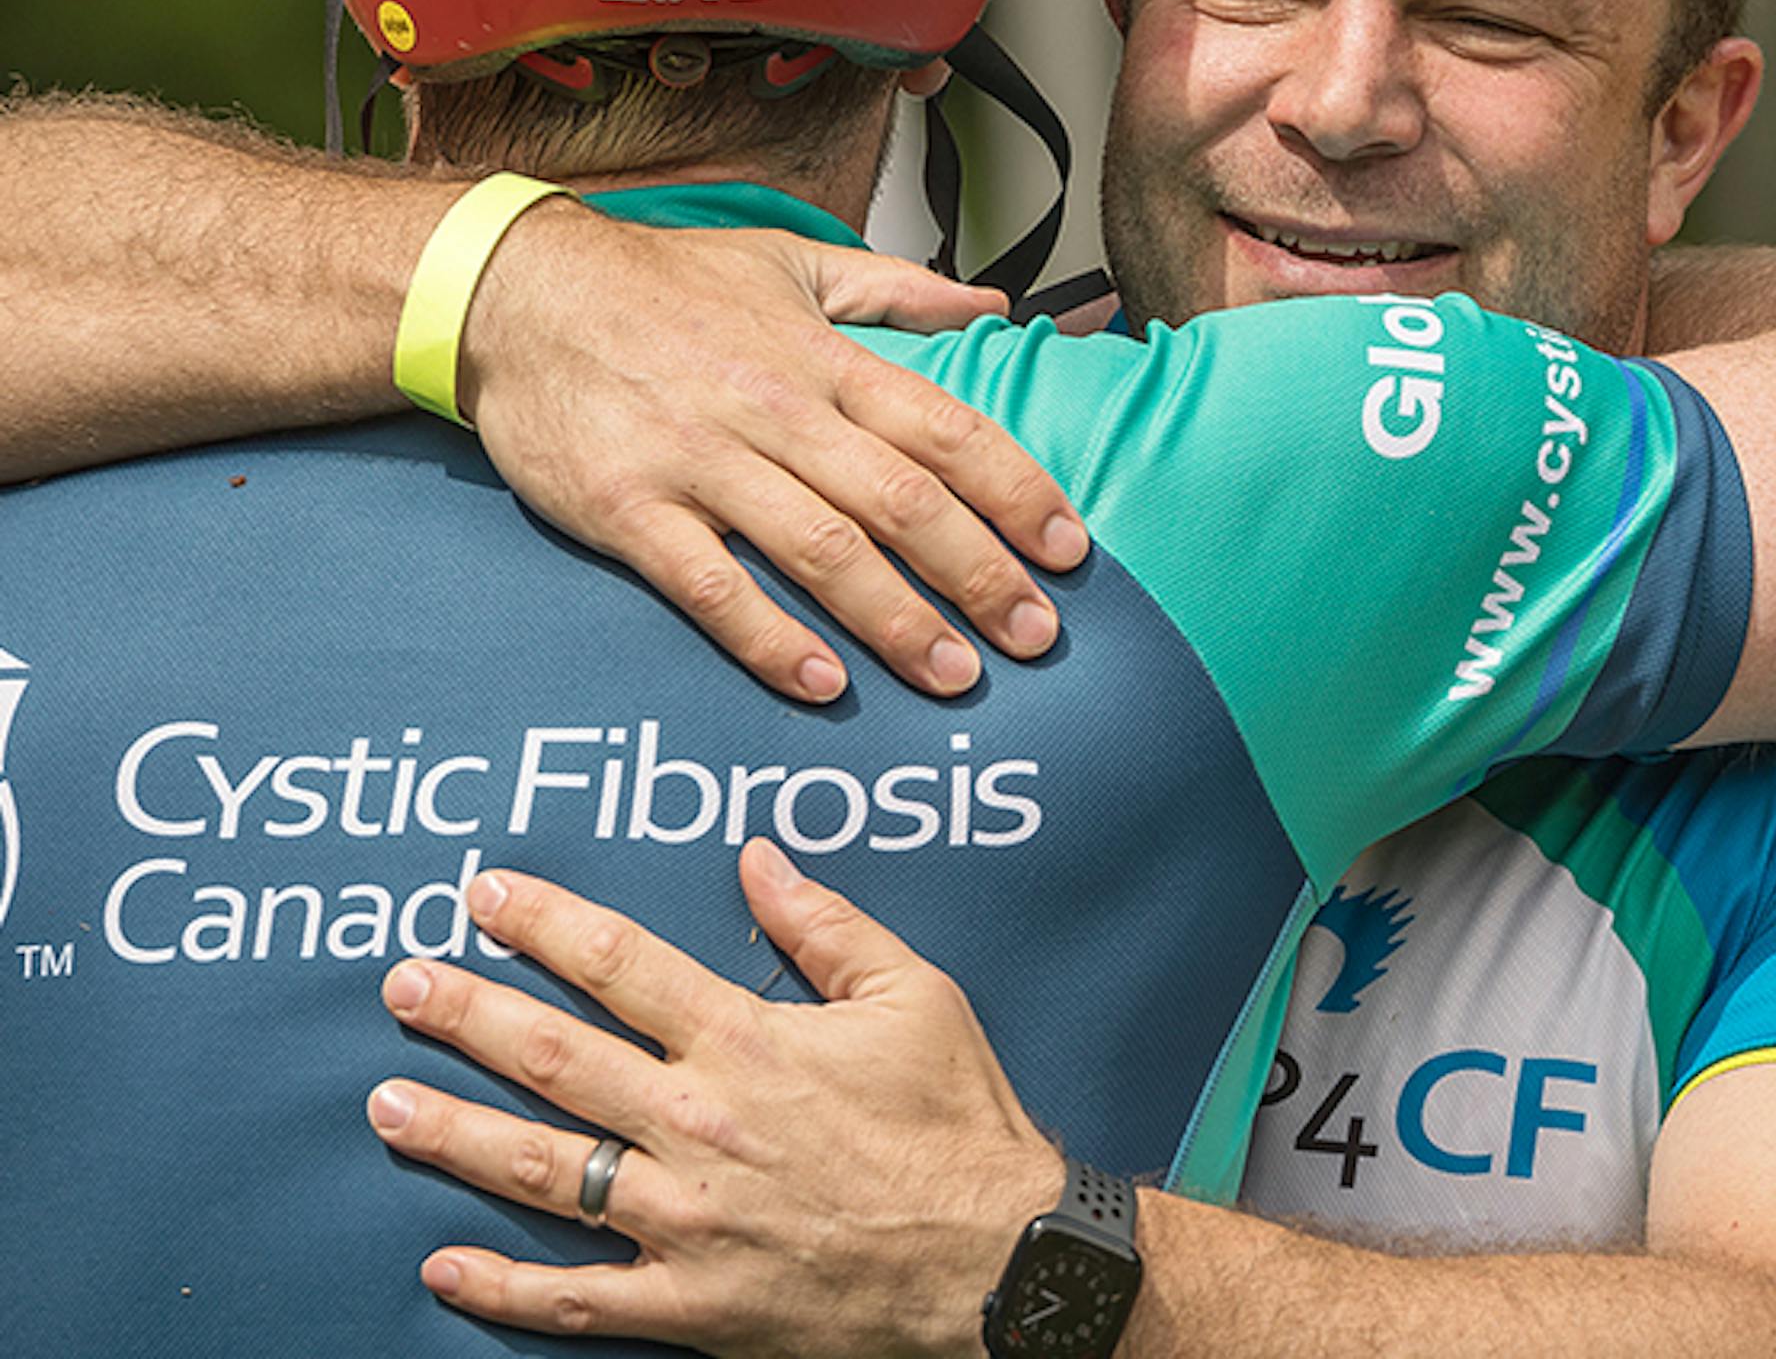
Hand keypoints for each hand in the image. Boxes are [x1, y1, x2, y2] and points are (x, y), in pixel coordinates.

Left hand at [368, 847, 1063, 1356]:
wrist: (998, 1266)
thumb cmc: (956, 1122)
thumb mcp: (912, 994)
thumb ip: (826, 924)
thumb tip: (756, 857)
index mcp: (749, 1042)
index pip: (621, 964)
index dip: (543, 924)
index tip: (484, 895)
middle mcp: (701, 1125)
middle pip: (557, 1058)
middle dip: (469, 1015)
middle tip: (401, 984)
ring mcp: (688, 1224)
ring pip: (547, 1171)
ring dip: (459, 1132)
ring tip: (387, 1102)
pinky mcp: (695, 1308)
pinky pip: (581, 1301)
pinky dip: (505, 1289)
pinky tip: (442, 1266)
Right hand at [461, 200, 1087, 702]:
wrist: (517, 292)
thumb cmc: (661, 283)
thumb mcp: (787, 261)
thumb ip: (895, 290)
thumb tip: (991, 304)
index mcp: (821, 357)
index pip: (944, 429)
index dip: (1017, 491)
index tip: (1069, 550)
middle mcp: (774, 410)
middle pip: (901, 503)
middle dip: (980, 574)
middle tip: (1036, 637)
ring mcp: (701, 463)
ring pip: (821, 551)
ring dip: (897, 620)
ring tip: (957, 676)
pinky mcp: (632, 511)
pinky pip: (712, 587)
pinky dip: (770, 639)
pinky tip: (824, 684)